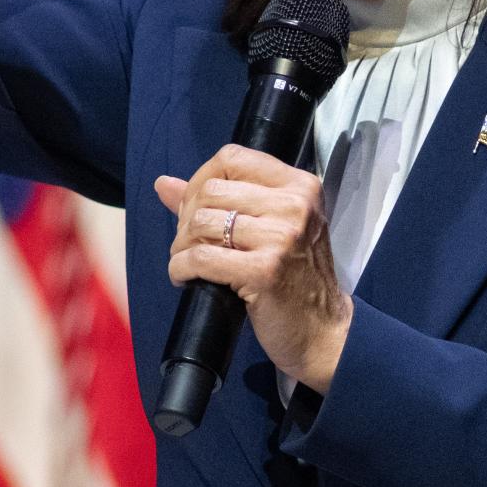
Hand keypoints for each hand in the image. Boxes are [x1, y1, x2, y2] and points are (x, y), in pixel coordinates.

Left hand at [156, 148, 352, 391]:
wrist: (322, 330)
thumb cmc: (295, 278)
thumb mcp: (272, 228)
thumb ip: (221, 200)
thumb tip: (163, 183)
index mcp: (300, 185)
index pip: (232, 157)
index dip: (200, 180)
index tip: (195, 208)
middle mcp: (295, 205)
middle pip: (210, 190)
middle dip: (187, 218)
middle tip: (189, 243)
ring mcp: (282, 237)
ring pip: (201, 223)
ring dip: (182, 246)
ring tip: (188, 262)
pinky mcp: (265, 271)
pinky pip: (201, 258)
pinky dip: (181, 268)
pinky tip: (185, 278)